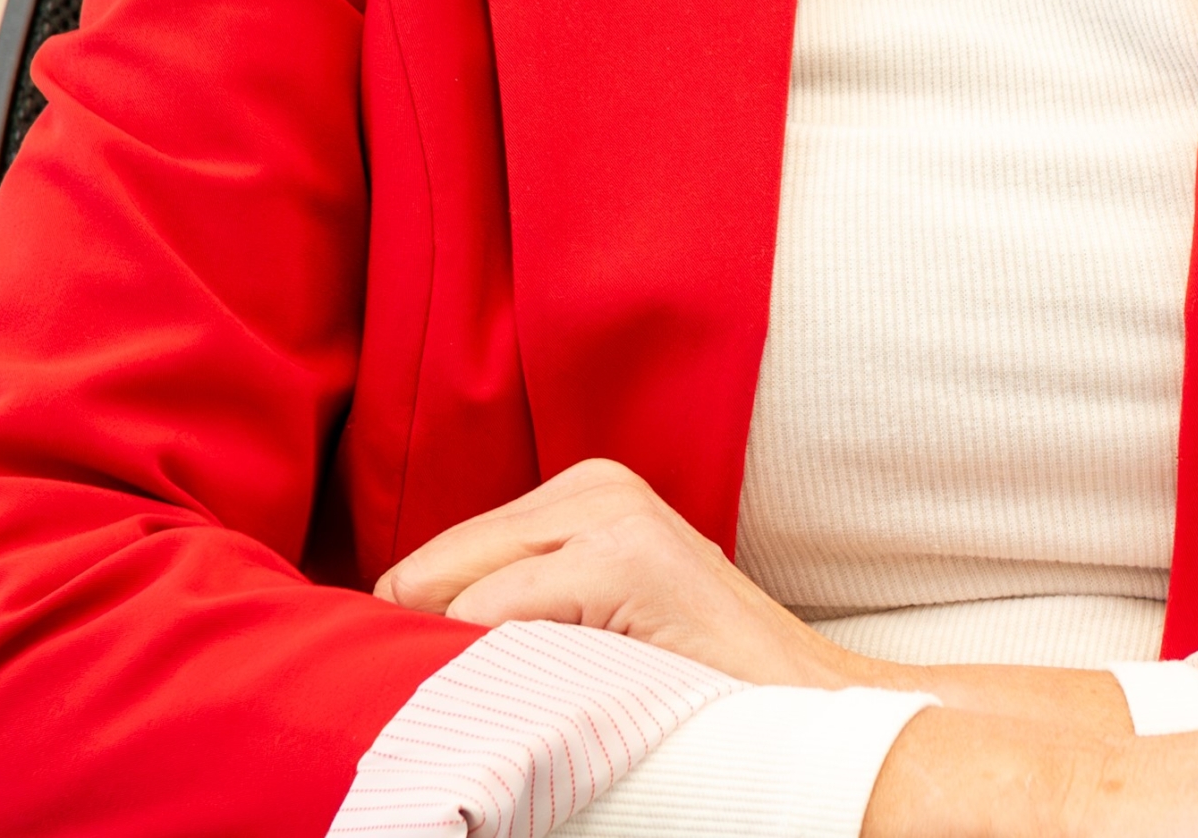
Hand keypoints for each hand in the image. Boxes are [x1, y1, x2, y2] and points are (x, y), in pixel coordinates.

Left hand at [374, 457, 854, 689]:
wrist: (805, 708)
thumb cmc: (689, 680)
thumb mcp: (593, 618)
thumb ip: (519, 601)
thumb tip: (391, 627)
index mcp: (582, 490)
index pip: (444, 555)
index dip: (409, 626)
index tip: (392, 685)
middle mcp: (592, 484)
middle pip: (435, 566)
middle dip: (412, 636)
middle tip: (403, 711)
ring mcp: (610, 514)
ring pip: (454, 588)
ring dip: (445, 656)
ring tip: (465, 713)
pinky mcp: (624, 557)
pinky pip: (495, 614)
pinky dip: (480, 666)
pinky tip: (504, 704)